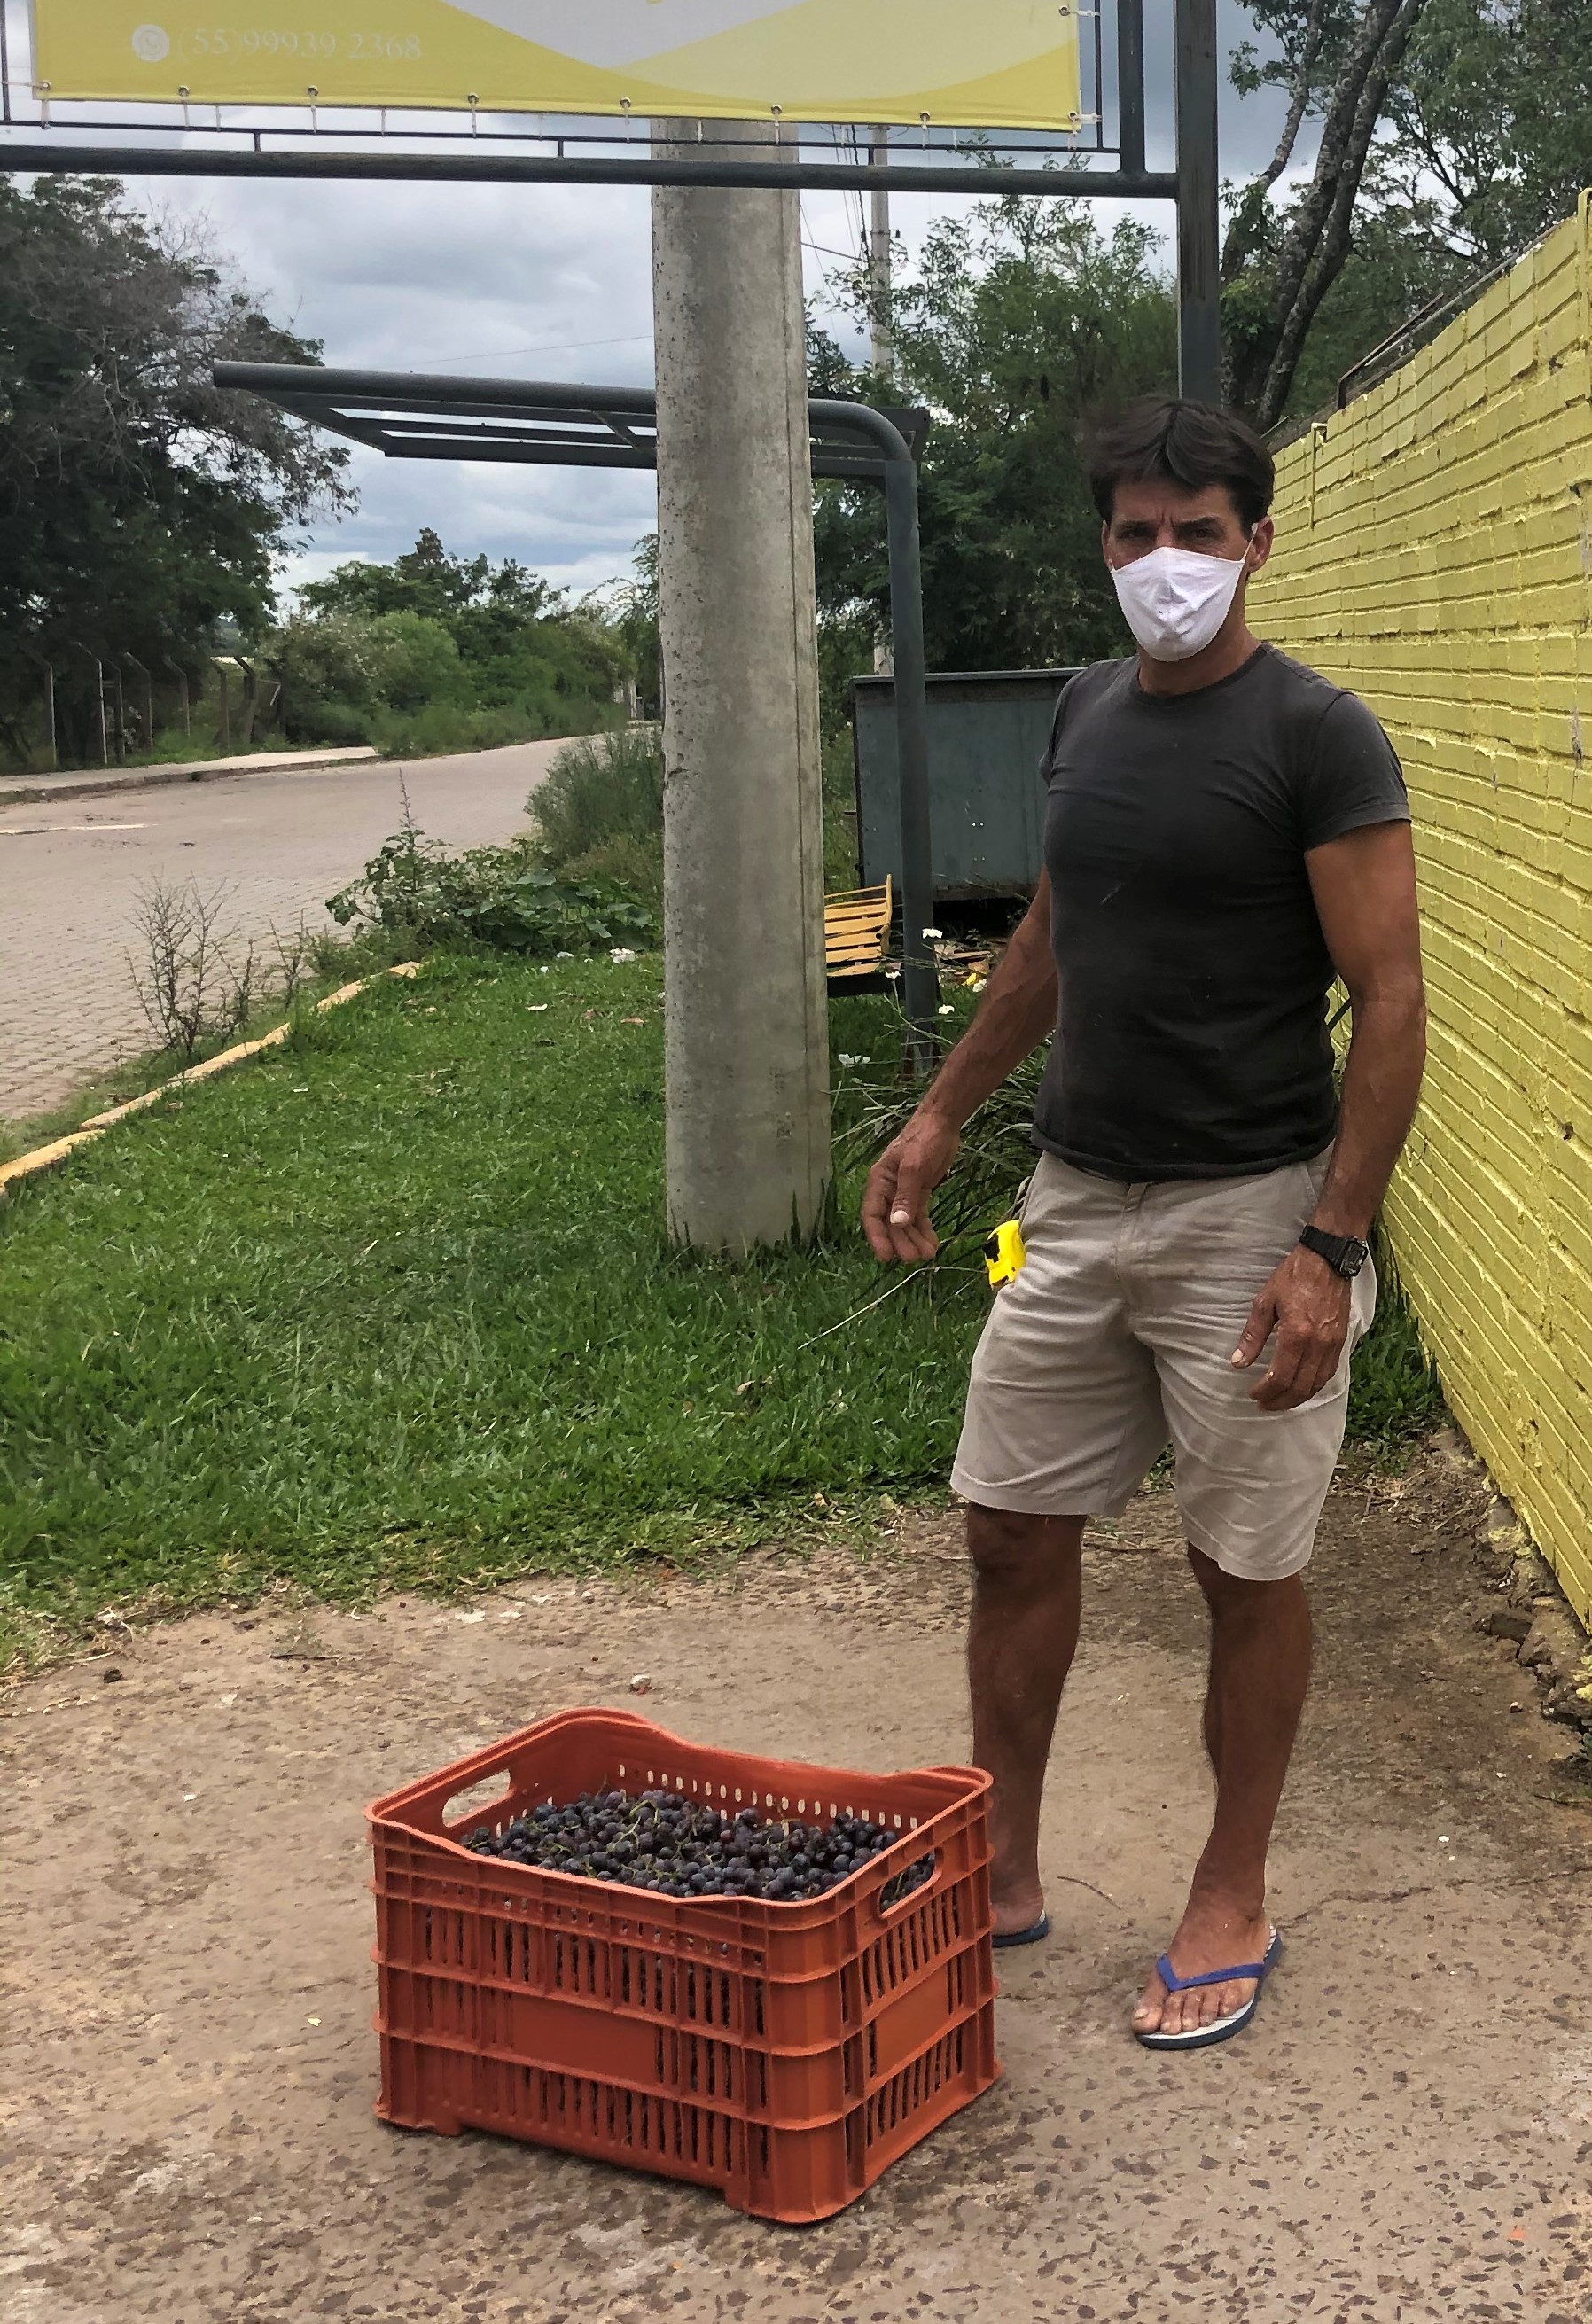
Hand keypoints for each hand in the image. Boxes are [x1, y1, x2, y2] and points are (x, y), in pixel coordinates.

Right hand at [861, 1112, 960, 1263]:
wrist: (943, 1122)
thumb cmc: (924, 1139)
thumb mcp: (914, 1166)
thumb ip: (905, 1196)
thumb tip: (897, 1224)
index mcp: (879, 1181)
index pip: (872, 1214)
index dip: (877, 1237)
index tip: (886, 1256)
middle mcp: (888, 1189)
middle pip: (889, 1222)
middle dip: (900, 1241)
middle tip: (914, 1258)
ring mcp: (904, 1191)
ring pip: (904, 1222)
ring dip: (913, 1239)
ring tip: (927, 1254)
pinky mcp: (919, 1191)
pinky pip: (918, 1215)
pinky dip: (924, 1229)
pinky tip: (932, 1242)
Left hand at [1231, 1244, 1351, 1411]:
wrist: (1328, 1260)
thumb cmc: (1293, 1277)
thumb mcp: (1265, 1302)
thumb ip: (1252, 1336)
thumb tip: (1238, 1363)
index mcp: (1296, 1334)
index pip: (1281, 1377)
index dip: (1266, 1391)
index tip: (1253, 1395)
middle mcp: (1318, 1344)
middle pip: (1300, 1387)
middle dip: (1281, 1401)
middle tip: (1265, 1405)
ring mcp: (1333, 1344)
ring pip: (1317, 1383)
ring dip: (1298, 1397)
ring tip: (1281, 1401)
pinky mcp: (1342, 1341)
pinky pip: (1329, 1372)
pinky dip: (1314, 1385)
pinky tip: (1302, 1387)